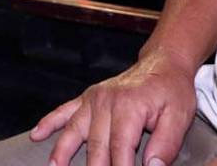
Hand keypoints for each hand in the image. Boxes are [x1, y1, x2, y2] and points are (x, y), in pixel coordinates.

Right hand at [30, 49, 196, 165]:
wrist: (162, 64)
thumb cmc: (171, 90)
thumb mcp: (179, 117)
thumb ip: (166, 144)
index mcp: (129, 107)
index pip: (120, 149)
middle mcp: (105, 102)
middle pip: (96, 146)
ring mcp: (92, 100)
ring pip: (74, 131)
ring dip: (62, 152)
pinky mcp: (86, 98)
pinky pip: (64, 111)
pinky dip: (49, 123)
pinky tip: (37, 135)